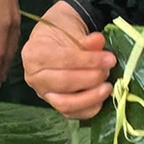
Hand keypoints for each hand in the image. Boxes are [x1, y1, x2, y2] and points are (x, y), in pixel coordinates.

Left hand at [0, 0, 21, 88]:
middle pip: (9, 53)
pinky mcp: (17, 19)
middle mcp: (13, 26)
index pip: (0, 52)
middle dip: (2, 70)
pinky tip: (8, 57)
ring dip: (7, 62)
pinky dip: (11, 52)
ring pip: (14, 48)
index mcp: (3, 24)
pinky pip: (16, 40)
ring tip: (1, 76)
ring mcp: (17, 22)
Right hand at [22, 1, 115, 118]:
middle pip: (63, 83)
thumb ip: (85, 39)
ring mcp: (42, 93)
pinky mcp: (52, 104)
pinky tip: (101, 99)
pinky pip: (70, 113)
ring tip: (107, 87)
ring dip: (90, 97)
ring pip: (64, 103)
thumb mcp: (72, 30)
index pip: (63, 59)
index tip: (109, 59)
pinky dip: (87, 109)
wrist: (53, 41)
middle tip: (107, 71)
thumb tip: (99, 41)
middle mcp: (33, 76)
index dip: (89, 61)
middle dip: (90, 79)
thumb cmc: (61, 33)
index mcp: (34, 53)